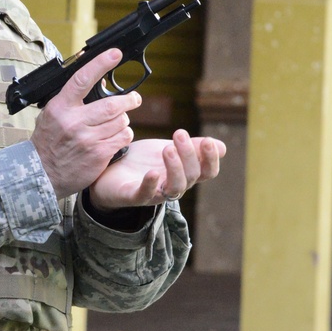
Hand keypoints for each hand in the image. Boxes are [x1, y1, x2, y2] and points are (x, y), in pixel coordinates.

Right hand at [31, 49, 139, 198]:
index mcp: (61, 107)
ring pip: (121, 121)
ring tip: (118, 122)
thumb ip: (72, 99)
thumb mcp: (52, 114)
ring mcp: (88, 139)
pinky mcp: (99, 154)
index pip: (83, 79)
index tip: (115, 53)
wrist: (43, 173)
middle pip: (112, 104)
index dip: (101, 64)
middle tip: (134, 99)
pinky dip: (124, 135)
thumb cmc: (48, 141)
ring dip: (124, 120)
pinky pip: (123, 138)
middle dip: (129, 100)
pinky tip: (117, 136)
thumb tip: (99, 80)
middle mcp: (74, 122)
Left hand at [87, 130, 225, 211]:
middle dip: (188, 154)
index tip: (208, 141)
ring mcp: (155, 193)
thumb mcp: (168, 149)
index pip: (207, 172)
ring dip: (175, 168)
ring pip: (175, 188)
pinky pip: (145, 195)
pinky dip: (151, 184)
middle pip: (192, 176)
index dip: (211, 159)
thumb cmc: (141, 161)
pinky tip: (152, 172)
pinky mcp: (134, 196)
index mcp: (183, 174)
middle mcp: (173, 186)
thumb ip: (192, 148)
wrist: (109, 171)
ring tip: (167, 148)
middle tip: (179, 133)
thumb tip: (222, 147)